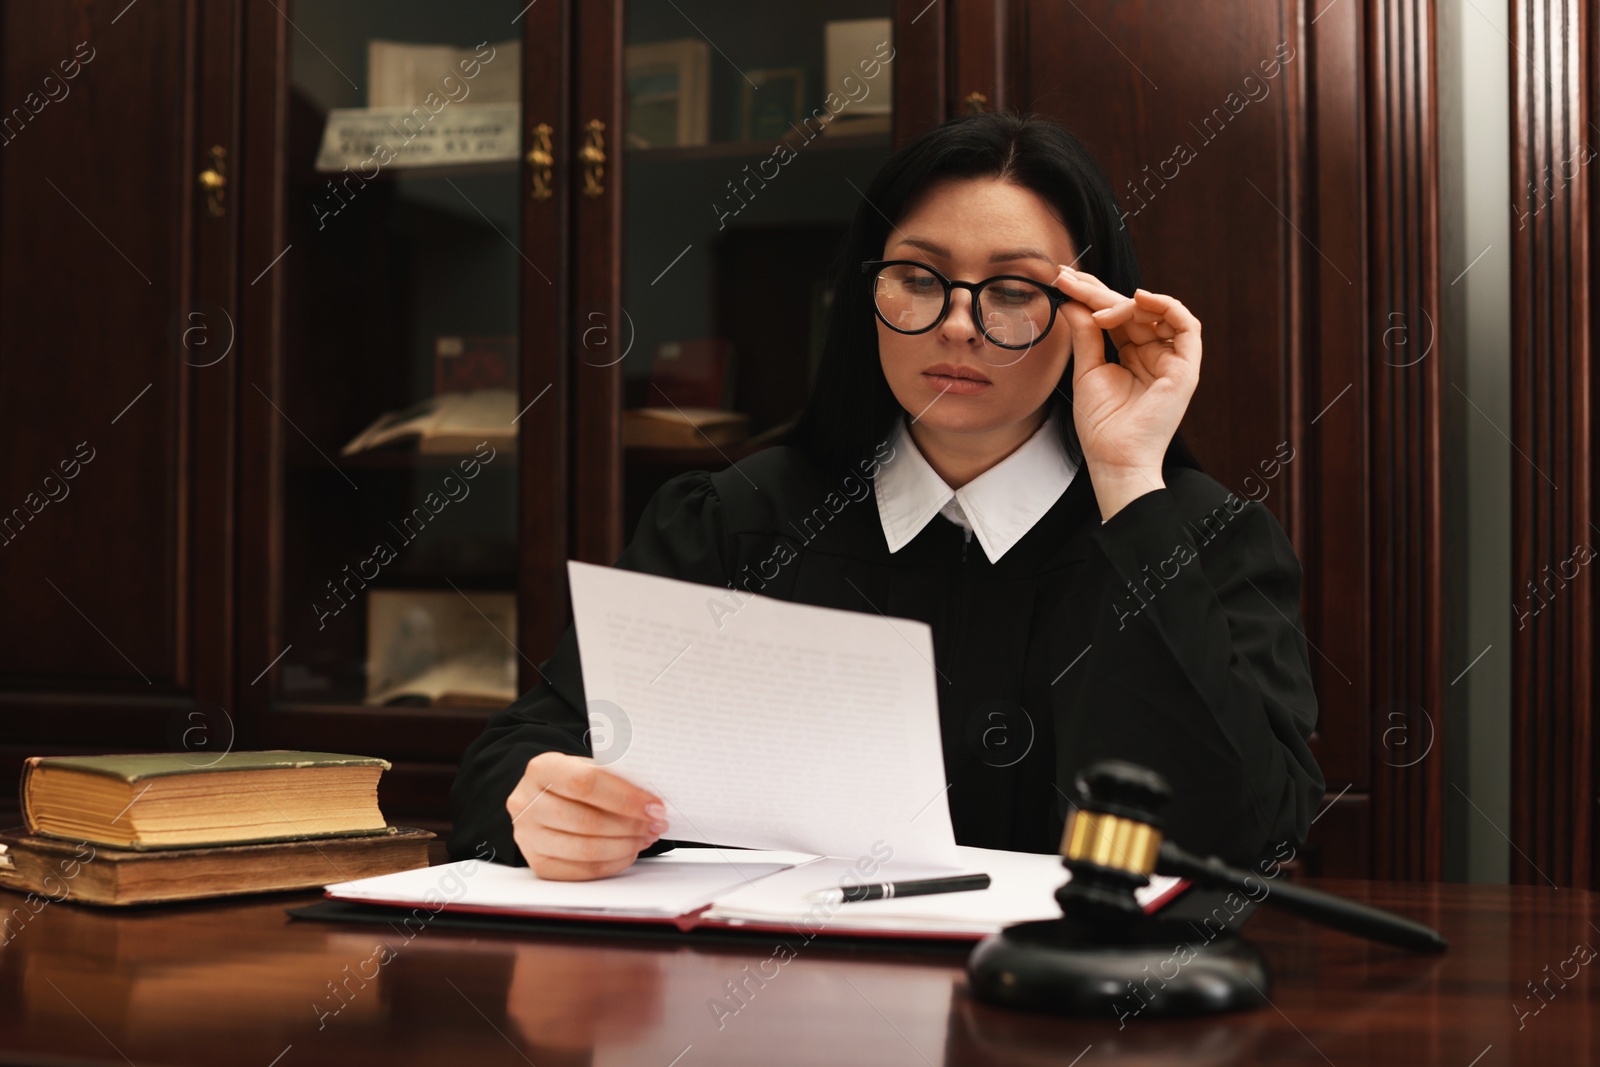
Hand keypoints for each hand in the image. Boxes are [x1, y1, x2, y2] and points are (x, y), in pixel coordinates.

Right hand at [505, 751, 667, 879]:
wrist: (545, 798)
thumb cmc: (573, 781)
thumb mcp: (589, 766)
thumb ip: (614, 778)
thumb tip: (651, 800)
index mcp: (542, 770)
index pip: (586, 784)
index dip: (625, 798)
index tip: (655, 806)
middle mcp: (526, 804)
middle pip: (587, 821)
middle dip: (630, 825)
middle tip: (656, 824)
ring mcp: (529, 837)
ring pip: (587, 850)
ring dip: (626, 845)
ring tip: (646, 836)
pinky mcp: (539, 864)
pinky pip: (584, 871)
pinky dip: (614, 863)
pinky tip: (629, 850)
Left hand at [1054, 265, 1201, 513]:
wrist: (1115, 458)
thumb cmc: (1101, 425)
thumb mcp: (1087, 371)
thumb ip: (1085, 334)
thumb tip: (1071, 301)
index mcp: (1132, 354)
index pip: (1115, 314)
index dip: (1092, 294)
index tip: (1064, 279)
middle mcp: (1154, 353)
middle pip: (1132, 309)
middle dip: (1100, 290)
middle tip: (1069, 277)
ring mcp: (1172, 359)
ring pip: (1156, 312)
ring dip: (1126, 300)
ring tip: (1097, 303)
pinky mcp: (1186, 368)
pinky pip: (1188, 326)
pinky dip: (1167, 306)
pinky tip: (1139, 299)